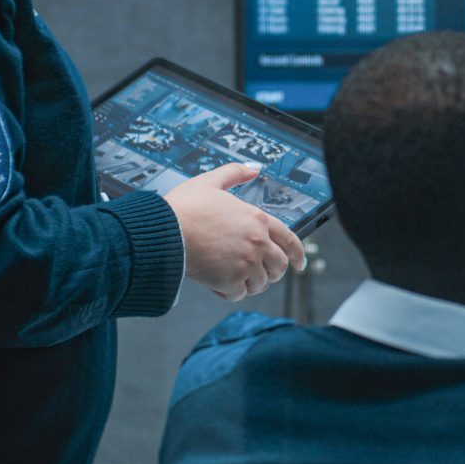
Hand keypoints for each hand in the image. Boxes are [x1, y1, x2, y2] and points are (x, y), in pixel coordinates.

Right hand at [164, 163, 305, 300]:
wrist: (164, 232)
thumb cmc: (184, 207)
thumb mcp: (210, 181)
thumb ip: (235, 173)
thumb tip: (254, 168)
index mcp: (258, 219)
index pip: (290, 241)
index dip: (298, 254)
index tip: (300, 264)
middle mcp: (257, 242)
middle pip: (279, 266)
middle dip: (272, 271)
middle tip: (259, 272)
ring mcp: (246, 264)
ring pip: (260, 283)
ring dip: (249, 283)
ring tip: (233, 276)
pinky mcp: (230, 281)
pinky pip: (239, 295)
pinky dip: (230, 292)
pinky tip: (218, 283)